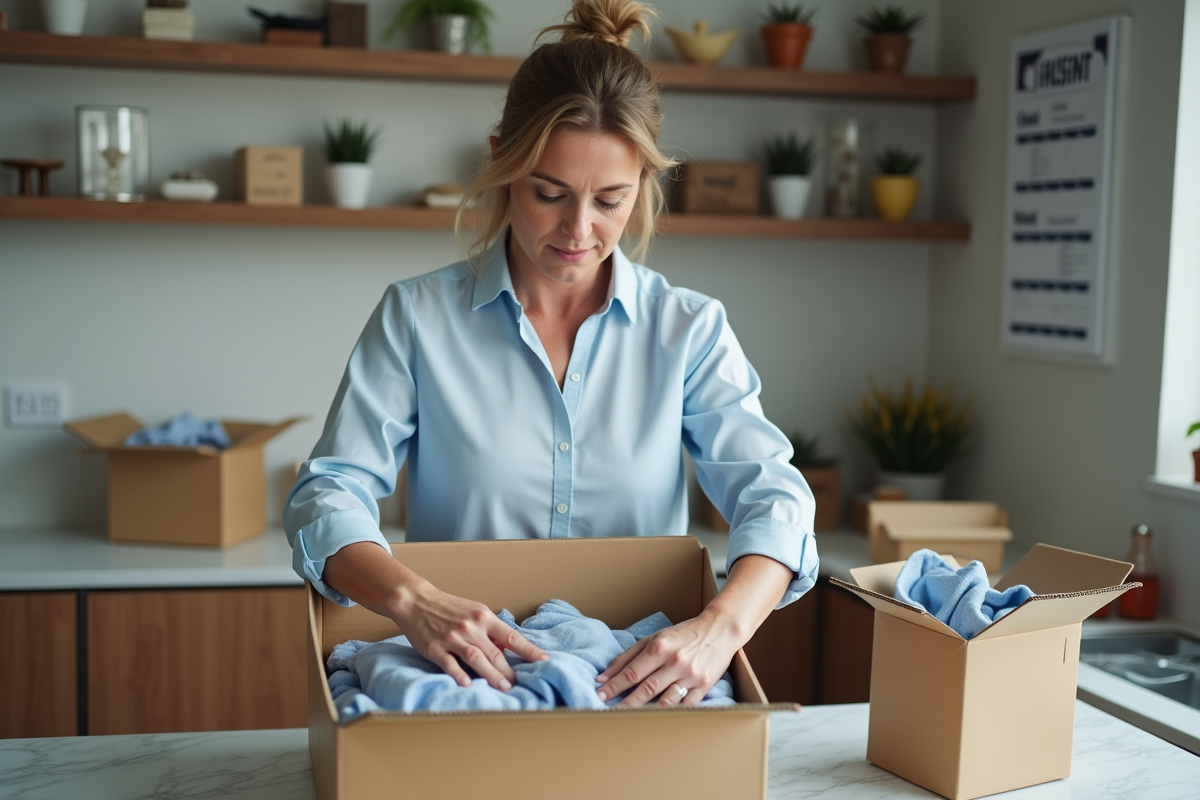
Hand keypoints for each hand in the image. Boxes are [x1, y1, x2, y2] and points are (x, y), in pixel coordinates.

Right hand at [393, 585, 547, 691]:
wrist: (416, 601)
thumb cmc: (448, 608)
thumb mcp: (475, 612)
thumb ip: (491, 631)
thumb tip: (508, 651)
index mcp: (484, 617)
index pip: (512, 637)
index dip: (529, 650)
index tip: (544, 660)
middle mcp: (471, 627)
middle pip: (495, 653)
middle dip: (509, 671)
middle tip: (520, 684)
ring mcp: (453, 638)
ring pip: (477, 659)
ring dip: (492, 675)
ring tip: (504, 688)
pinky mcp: (435, 648)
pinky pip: (450, 664)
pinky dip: (460, 675)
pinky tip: (468, 685)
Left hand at [594, 613, 739, 706]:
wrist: (719, 630)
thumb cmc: (683, 634)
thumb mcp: (653, 638)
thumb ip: (627, 657)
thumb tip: (603, 676)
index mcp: (660, 648)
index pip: (632, 672)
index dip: (614, 686)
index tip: (600, 696)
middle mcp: (675, 662)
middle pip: (646, 688)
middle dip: (625, 703)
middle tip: (608, 713)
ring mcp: (690, 676)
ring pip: (665, 700)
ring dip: (647, 711)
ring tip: (629, 720)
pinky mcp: (704, 686)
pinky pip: (685, 706)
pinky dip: (670, 713)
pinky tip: (656, 720)